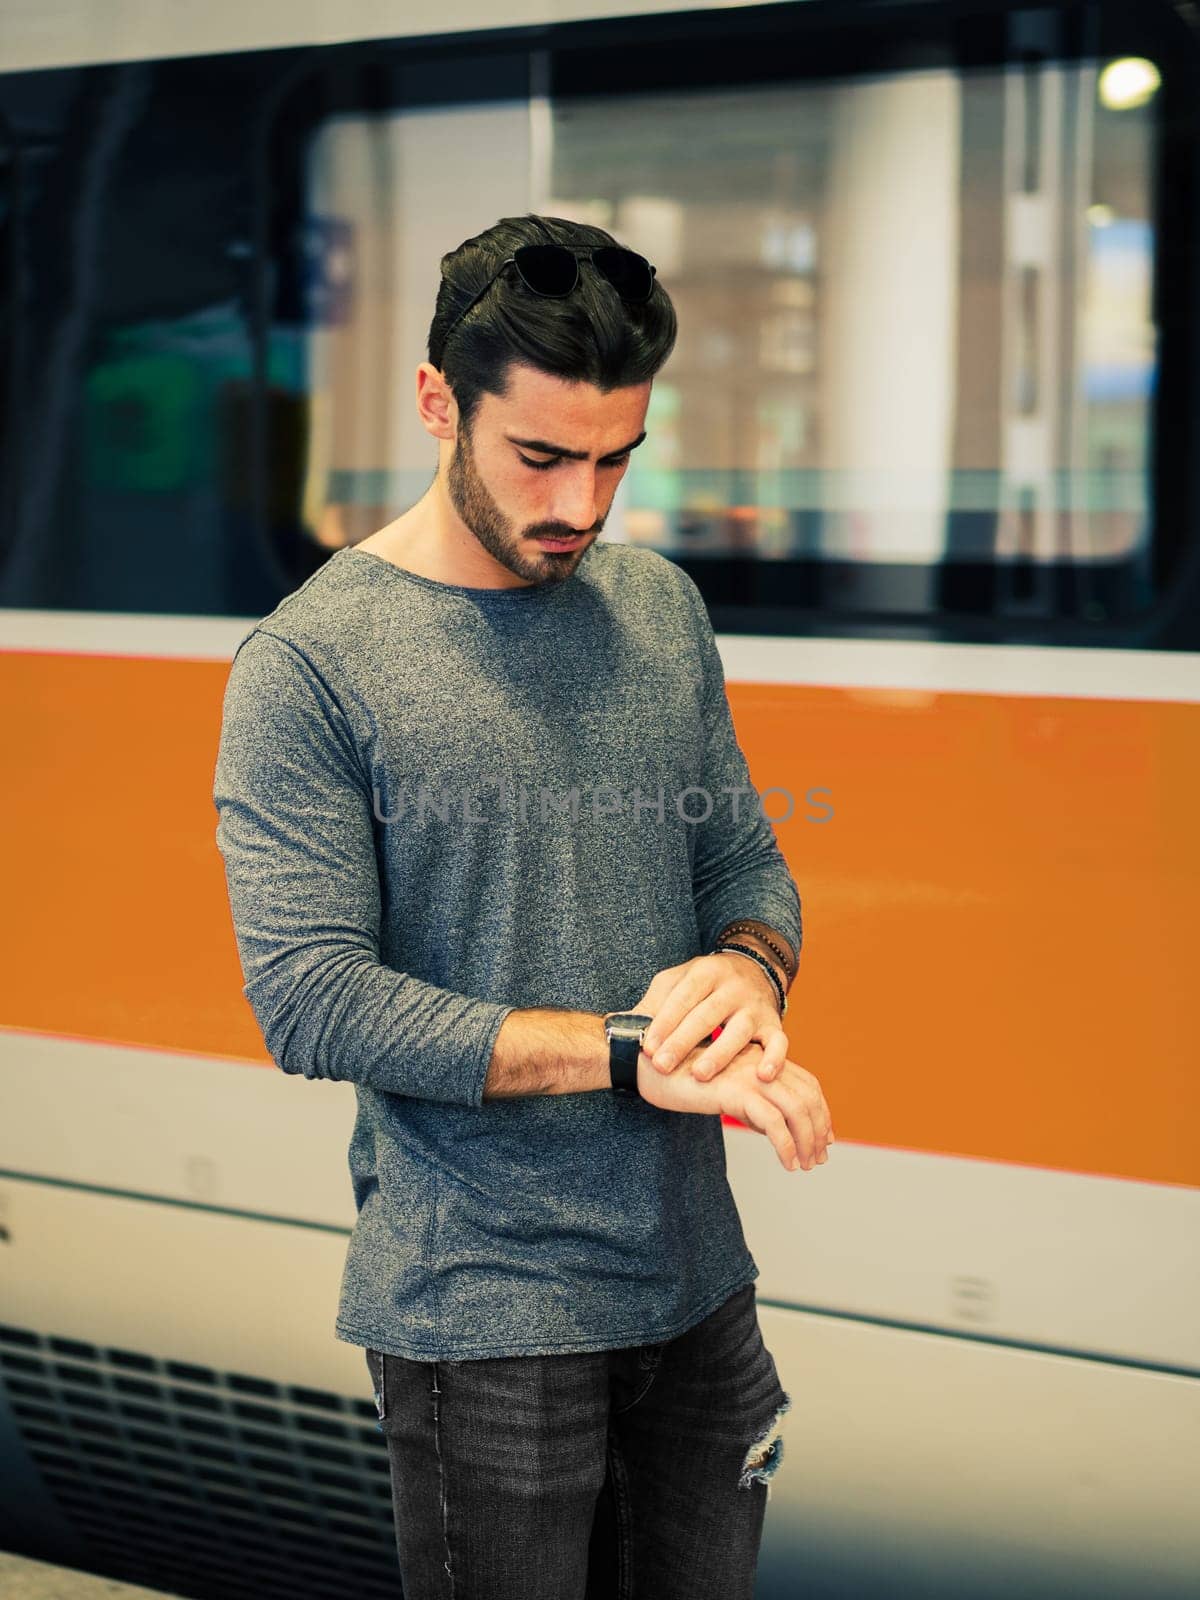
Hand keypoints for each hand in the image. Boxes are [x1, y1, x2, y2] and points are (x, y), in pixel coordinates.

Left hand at [634, 953, 787, 1086]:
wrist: (752, 969)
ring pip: (740, 1030)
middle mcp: (733, 987)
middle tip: (661, 1065)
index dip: (664, 1022)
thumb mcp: (677, 982)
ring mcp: (755, 1006)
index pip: (683, 997)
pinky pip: (779, 1042)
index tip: (647, 1047)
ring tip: (699, 1074)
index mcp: (706, 972)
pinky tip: (762, 1076)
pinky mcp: (774, 1024)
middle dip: (683, 1041)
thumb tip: (623, 1027)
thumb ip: (654, 1002)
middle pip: (707, 1015)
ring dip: (720, 1053)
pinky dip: (775, 1058)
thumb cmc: (703, 985)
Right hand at [635, 1039, 833, 1172]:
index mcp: (759, 1058)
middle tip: (818, 1157)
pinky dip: (786, 1145)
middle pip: (807, 1096)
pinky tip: (787, 1163)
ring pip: (797, 1109)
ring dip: (807, 1141)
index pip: (806, 1083)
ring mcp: (750, 1075)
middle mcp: (760, 1063)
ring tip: (805, 1165)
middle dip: (818, 1129)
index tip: (825, 1137)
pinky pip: (772, 1122)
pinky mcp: (736, 1091)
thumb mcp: (722, 1089)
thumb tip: (769, 1129)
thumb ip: (747, 1103)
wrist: (648, 1064)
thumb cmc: (679, 1077)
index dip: (821, 1111)